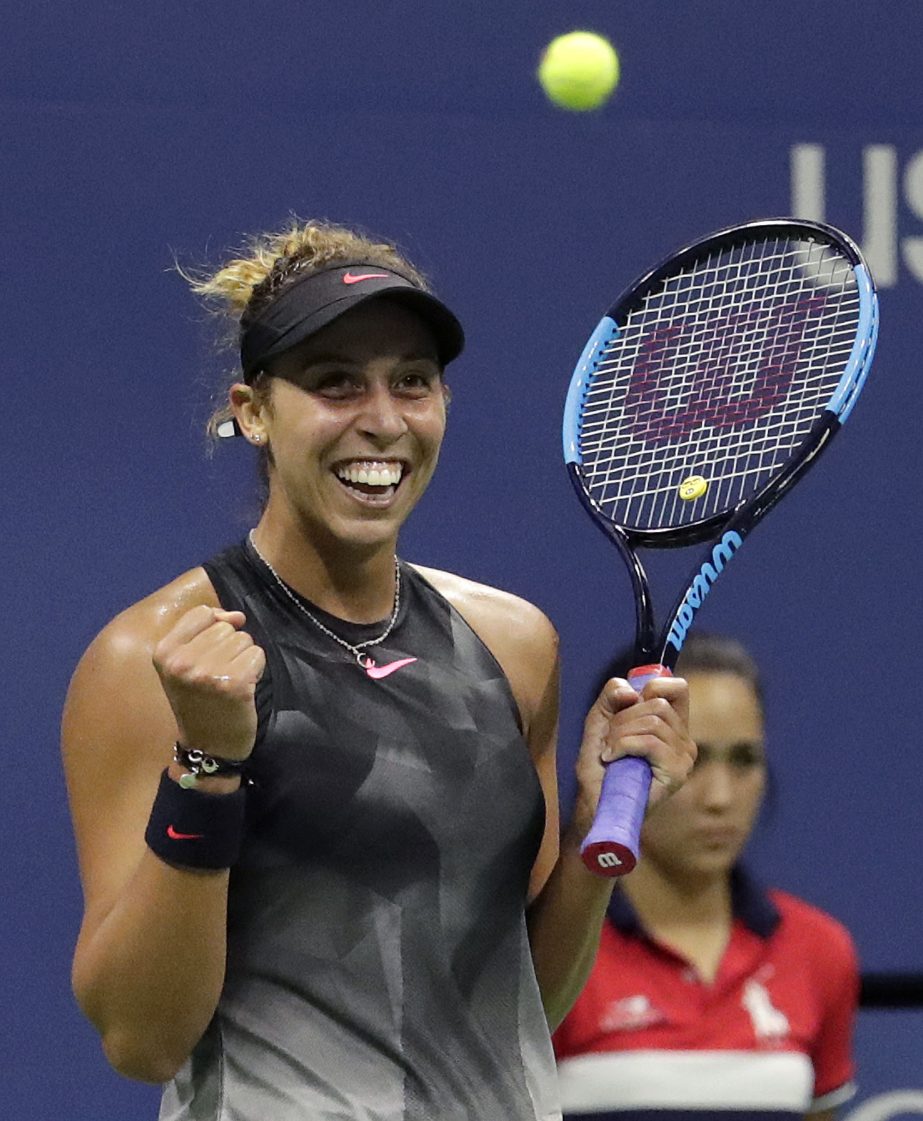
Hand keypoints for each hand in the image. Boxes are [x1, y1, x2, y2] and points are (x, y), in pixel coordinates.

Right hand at [152, 606, 264, 761]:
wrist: (208, 745)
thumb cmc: (198, 700)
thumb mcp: (186, 663)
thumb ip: (206, 630)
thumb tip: (237, 615)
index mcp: (164, 653)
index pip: (201, 613)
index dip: (214, 627)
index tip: (210, 652)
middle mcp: (182, 662)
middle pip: (225, 627)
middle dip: (229, 647)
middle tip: (219, 675)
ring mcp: (207, 673)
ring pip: (244, 639)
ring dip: (243, 658)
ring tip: (230, 681)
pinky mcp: (234, 683)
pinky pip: (257, 655)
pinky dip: (256, 669)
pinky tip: (243, 688)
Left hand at [572, 676, 696, 836]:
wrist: (595, 801)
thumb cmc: (600, 763)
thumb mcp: (601, 718)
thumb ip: (612, 695)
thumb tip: (631, 691)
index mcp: (673, 724)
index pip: (678, 688)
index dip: (652, 688)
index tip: (629, 705)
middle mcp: (684, 740)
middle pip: (658, 704)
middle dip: (624, 718)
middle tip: (609, 739)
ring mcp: (683, 757)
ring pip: (653, 722)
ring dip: (620, 734)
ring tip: (610, 751)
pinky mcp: (676, 772)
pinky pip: (650, 742)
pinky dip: (624, 745)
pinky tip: (612, 758)